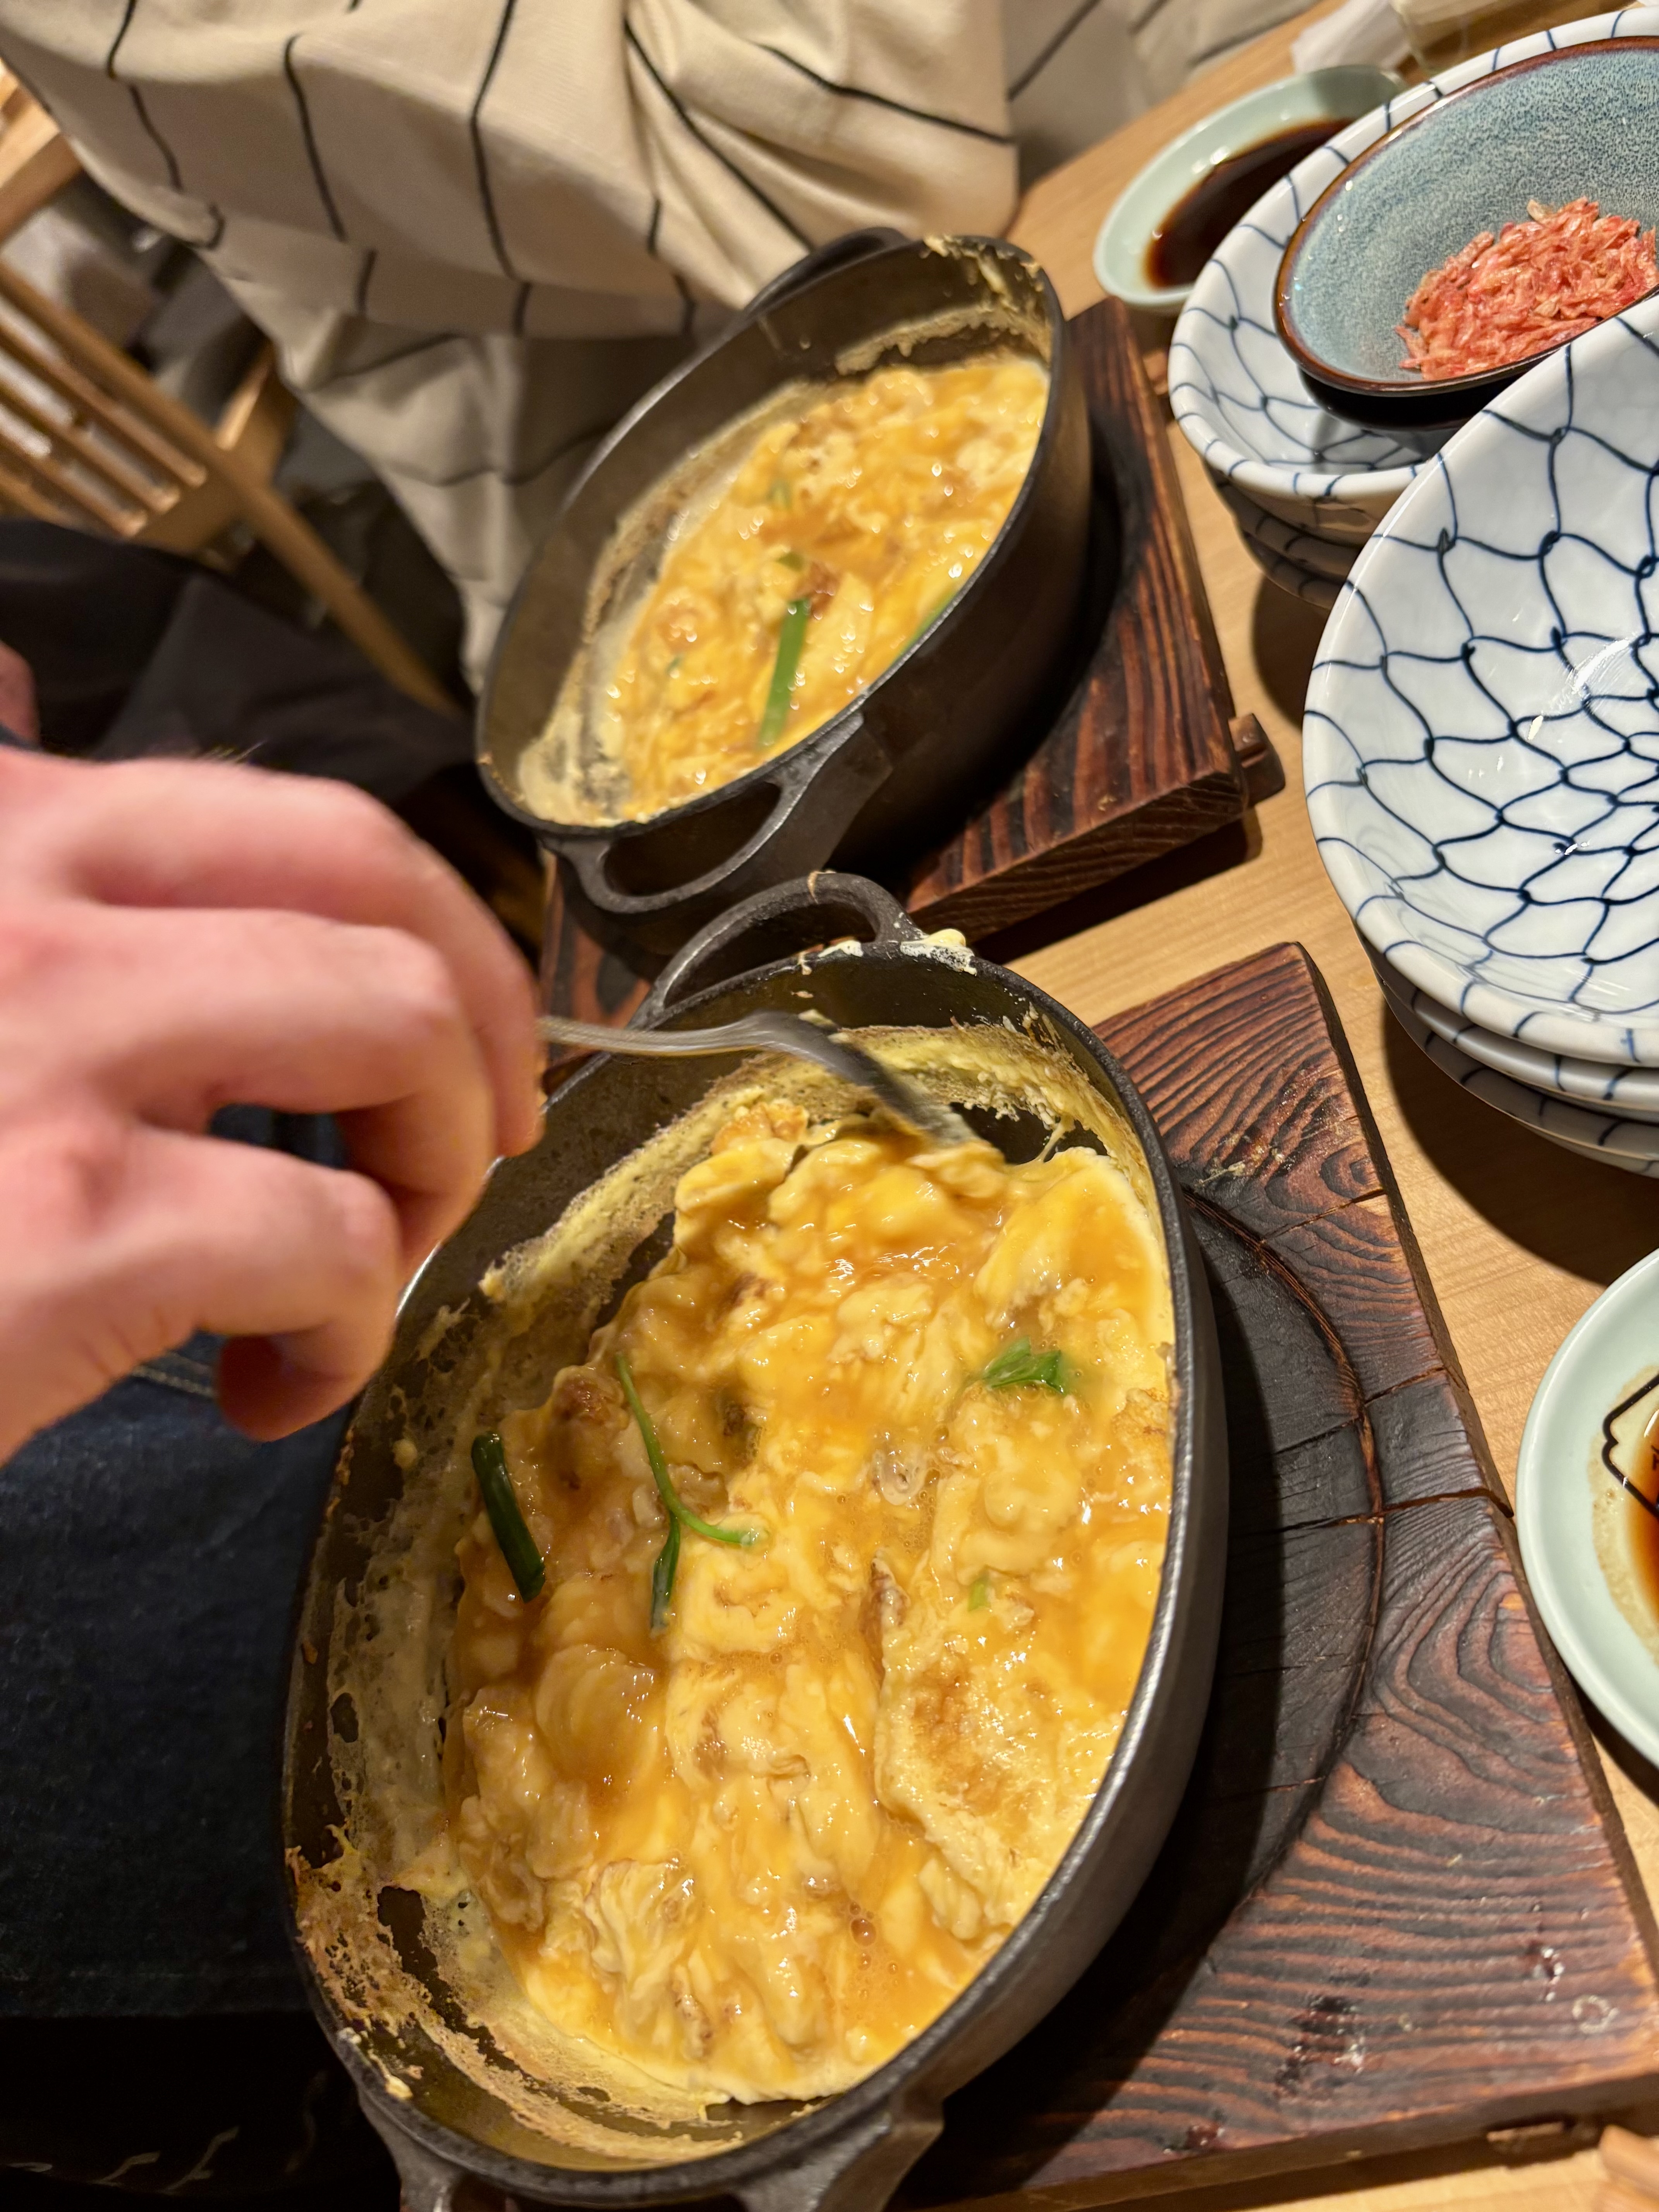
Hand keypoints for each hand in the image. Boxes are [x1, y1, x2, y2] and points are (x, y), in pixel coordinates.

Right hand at [0, 748, 542, 1458]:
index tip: (449, 1026)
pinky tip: (273, 1387)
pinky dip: (350, 1337)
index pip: (287, 817)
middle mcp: (25, 906)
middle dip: (475, 1024)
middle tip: (465, 1144)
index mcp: (0, 836)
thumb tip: (9, 689)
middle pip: (376, 888)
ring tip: (361, 1268)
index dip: (424, 922)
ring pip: (395, 1037)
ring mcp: (50, 1055)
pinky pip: (330, 1246)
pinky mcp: (68, 1225)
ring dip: (428, 1171)